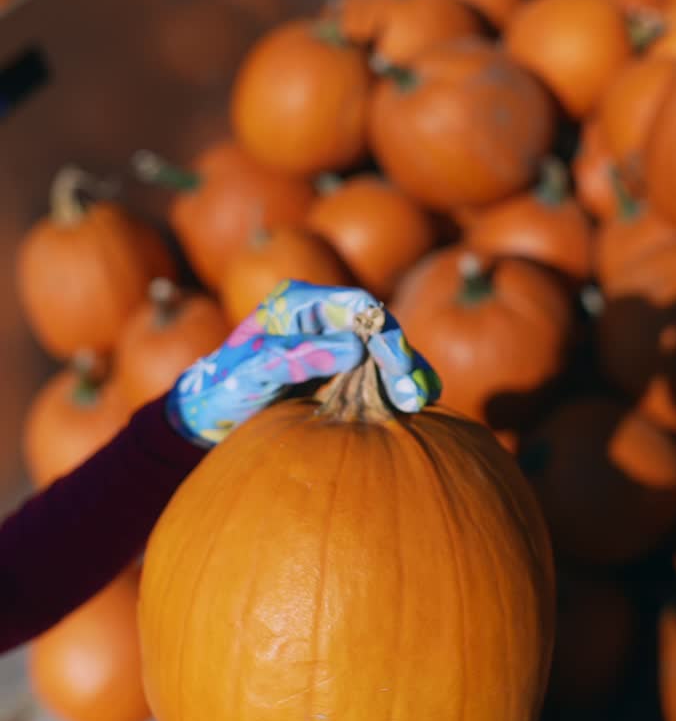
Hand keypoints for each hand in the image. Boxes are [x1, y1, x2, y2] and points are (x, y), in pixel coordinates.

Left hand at [167, 280, 439, 446]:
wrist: (208, 417)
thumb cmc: (221, 389)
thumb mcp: (252, 373)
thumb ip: (297, 356)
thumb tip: (354, 347)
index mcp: (297, 303)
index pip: (354, 304)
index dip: (383, 331)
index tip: (399, 363)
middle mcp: (321, 317)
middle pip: (376, 327)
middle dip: (399, 357)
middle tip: (414, 392)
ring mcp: (332, 344)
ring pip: (382, 351)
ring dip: (404, 374)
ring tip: (421, 400)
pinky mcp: (339, 371)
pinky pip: (375, 374)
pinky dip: (396, 386)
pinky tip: (416, 403)